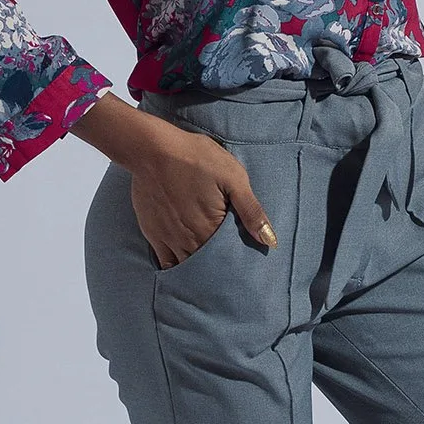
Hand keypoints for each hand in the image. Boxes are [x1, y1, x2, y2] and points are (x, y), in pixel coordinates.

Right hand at [128, 125, 276, 269]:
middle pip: (209, 265)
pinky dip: (176, 268)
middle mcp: (191, 240)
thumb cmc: (196, 158)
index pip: (229, 257)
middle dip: (219, 268)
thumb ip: (251, 211)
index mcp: (212, 229)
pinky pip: (166, 263)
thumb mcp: (233, 177)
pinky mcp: (153, 234)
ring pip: (188, 266)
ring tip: (209, 273)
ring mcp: (170, 239)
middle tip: (229, 271)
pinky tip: (183, 270)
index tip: (244, 265)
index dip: (237, 261)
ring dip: (199, 270)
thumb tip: (270, 240)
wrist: (152, 150)